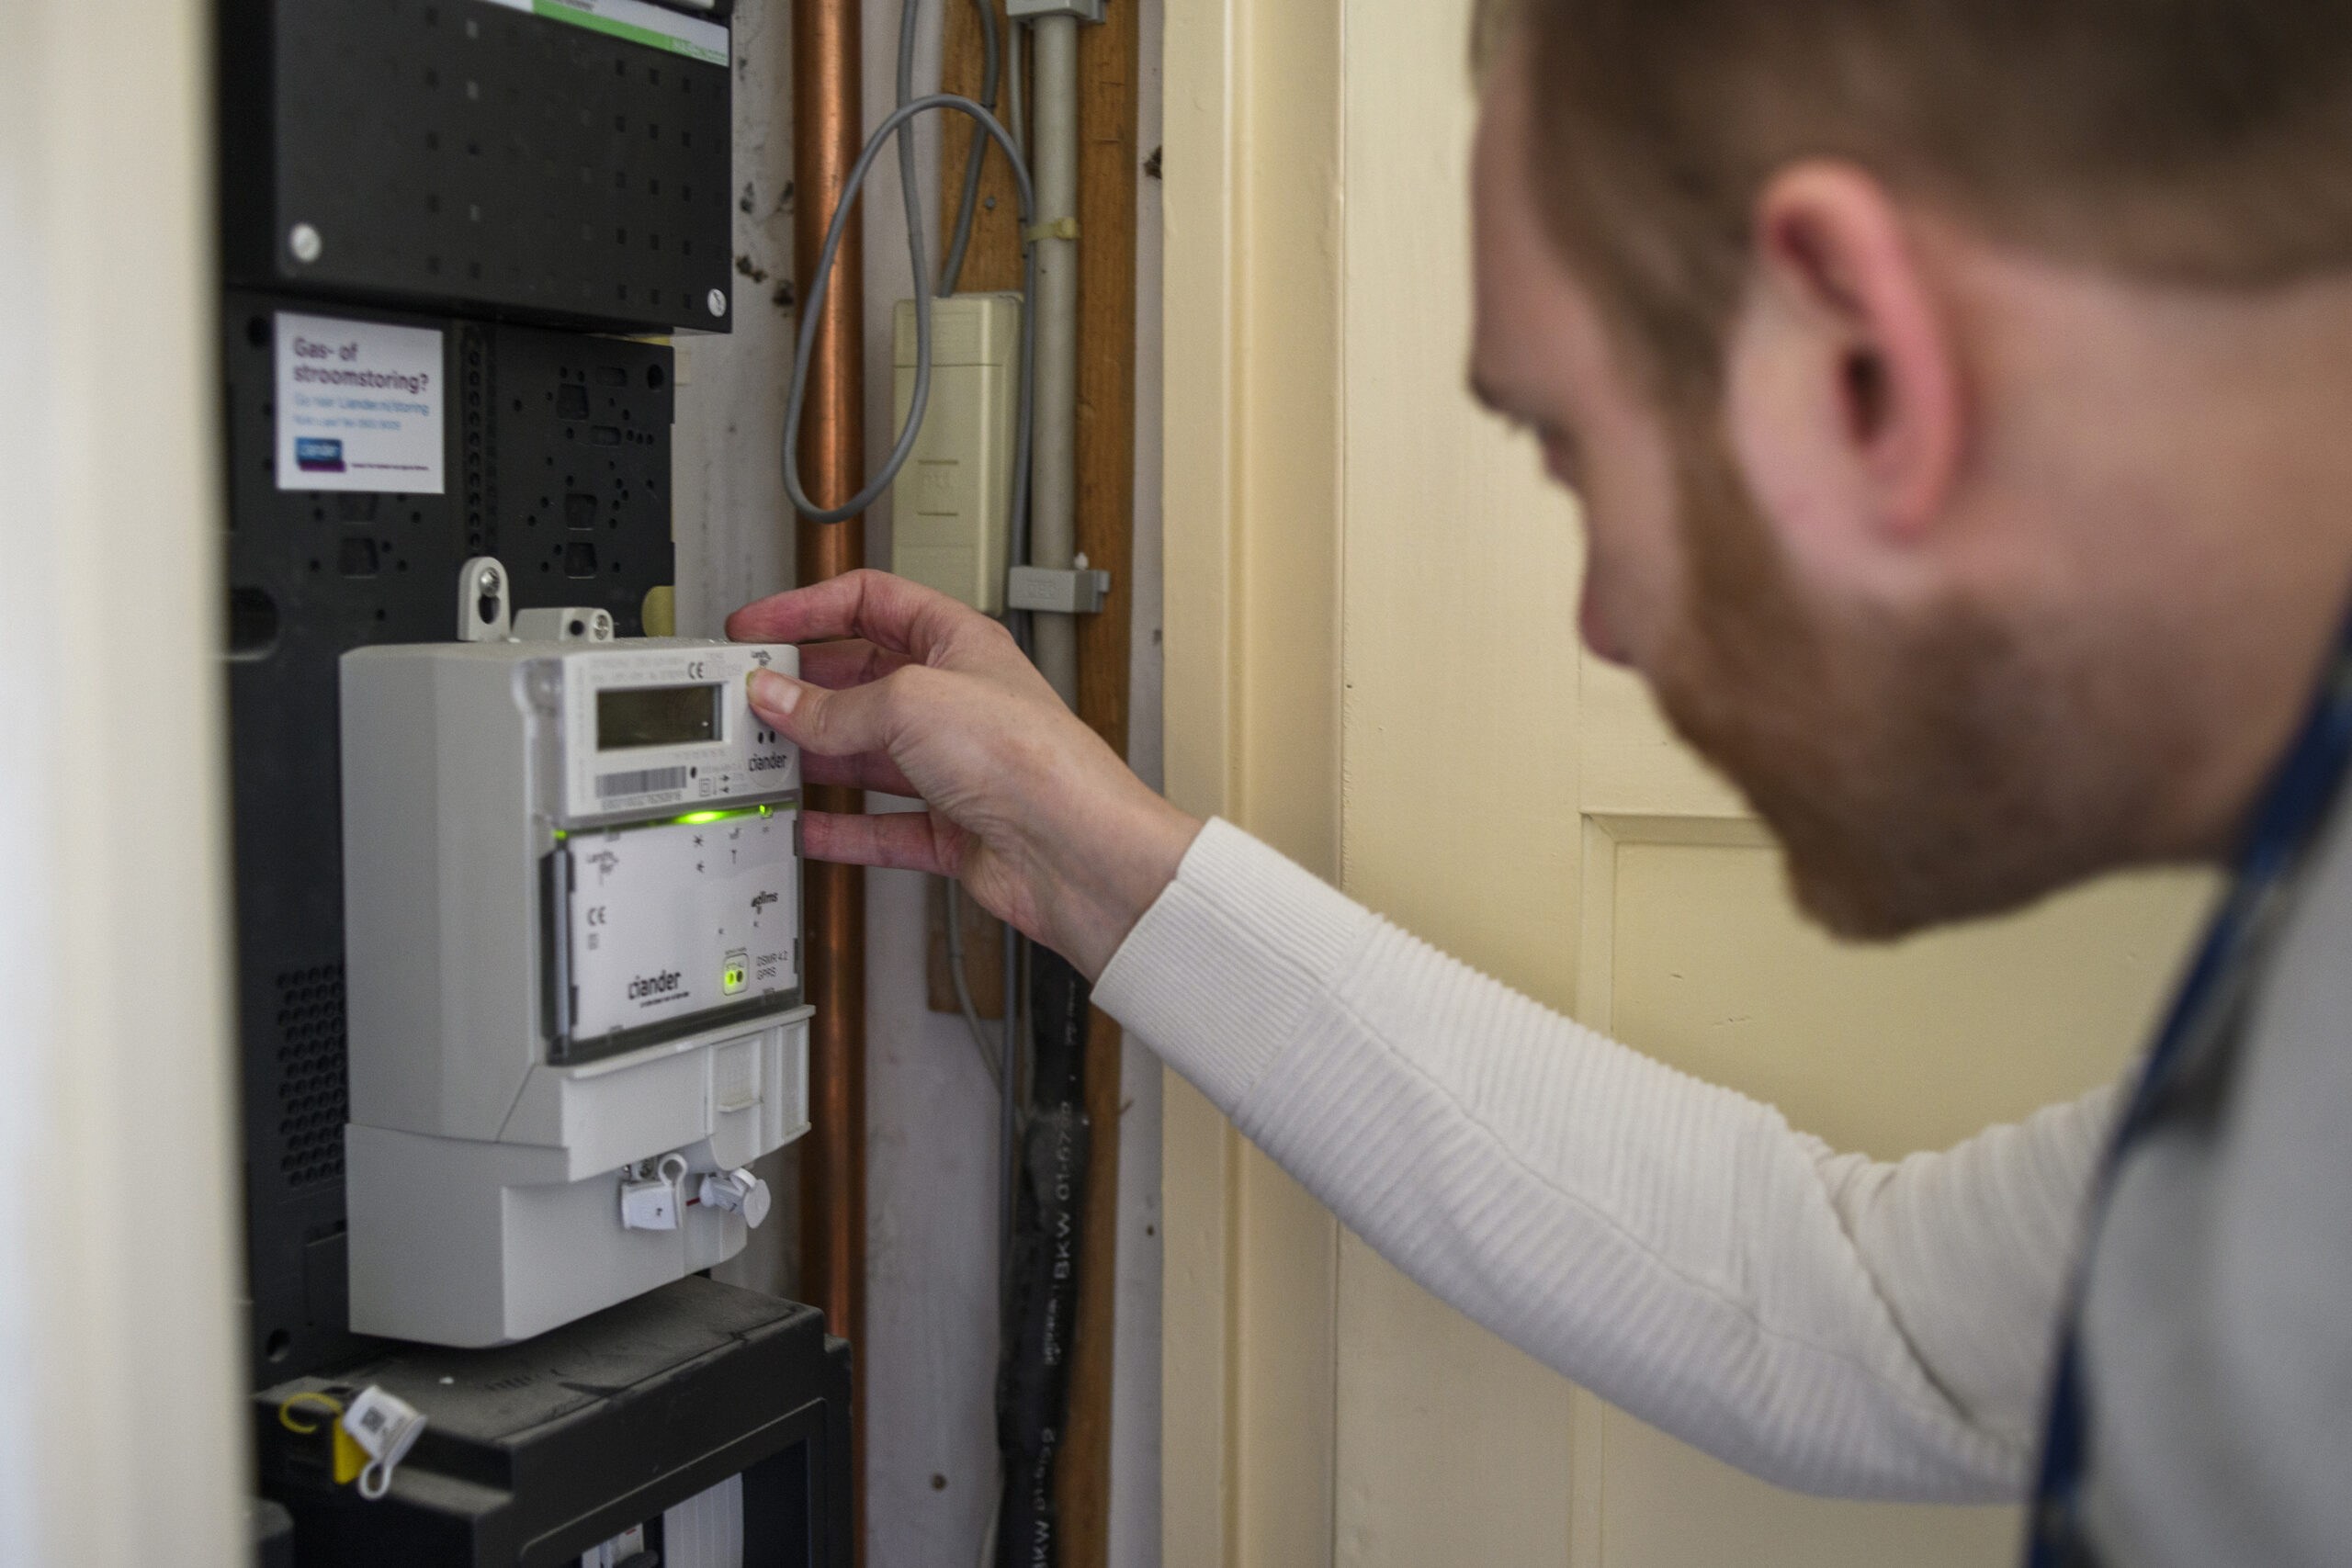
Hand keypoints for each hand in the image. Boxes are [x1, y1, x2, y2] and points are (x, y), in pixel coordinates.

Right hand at [725, 570, 1201, 979]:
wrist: (1074, 850)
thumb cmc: (1030, 758)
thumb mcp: (911, 703)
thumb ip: (835, 705)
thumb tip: (779, 698)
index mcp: (958, 644)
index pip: (871, 603)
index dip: (809, 609)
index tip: (758, 626)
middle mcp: (957, 702)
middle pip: (861, 681)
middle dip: (803, 688)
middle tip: (751, 700)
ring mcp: (954, 767)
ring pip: (867, 755)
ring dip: (815, 758)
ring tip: (764, 760)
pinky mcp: (951, 829)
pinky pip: (881, 826)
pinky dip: (841, 829)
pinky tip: (806, 827)